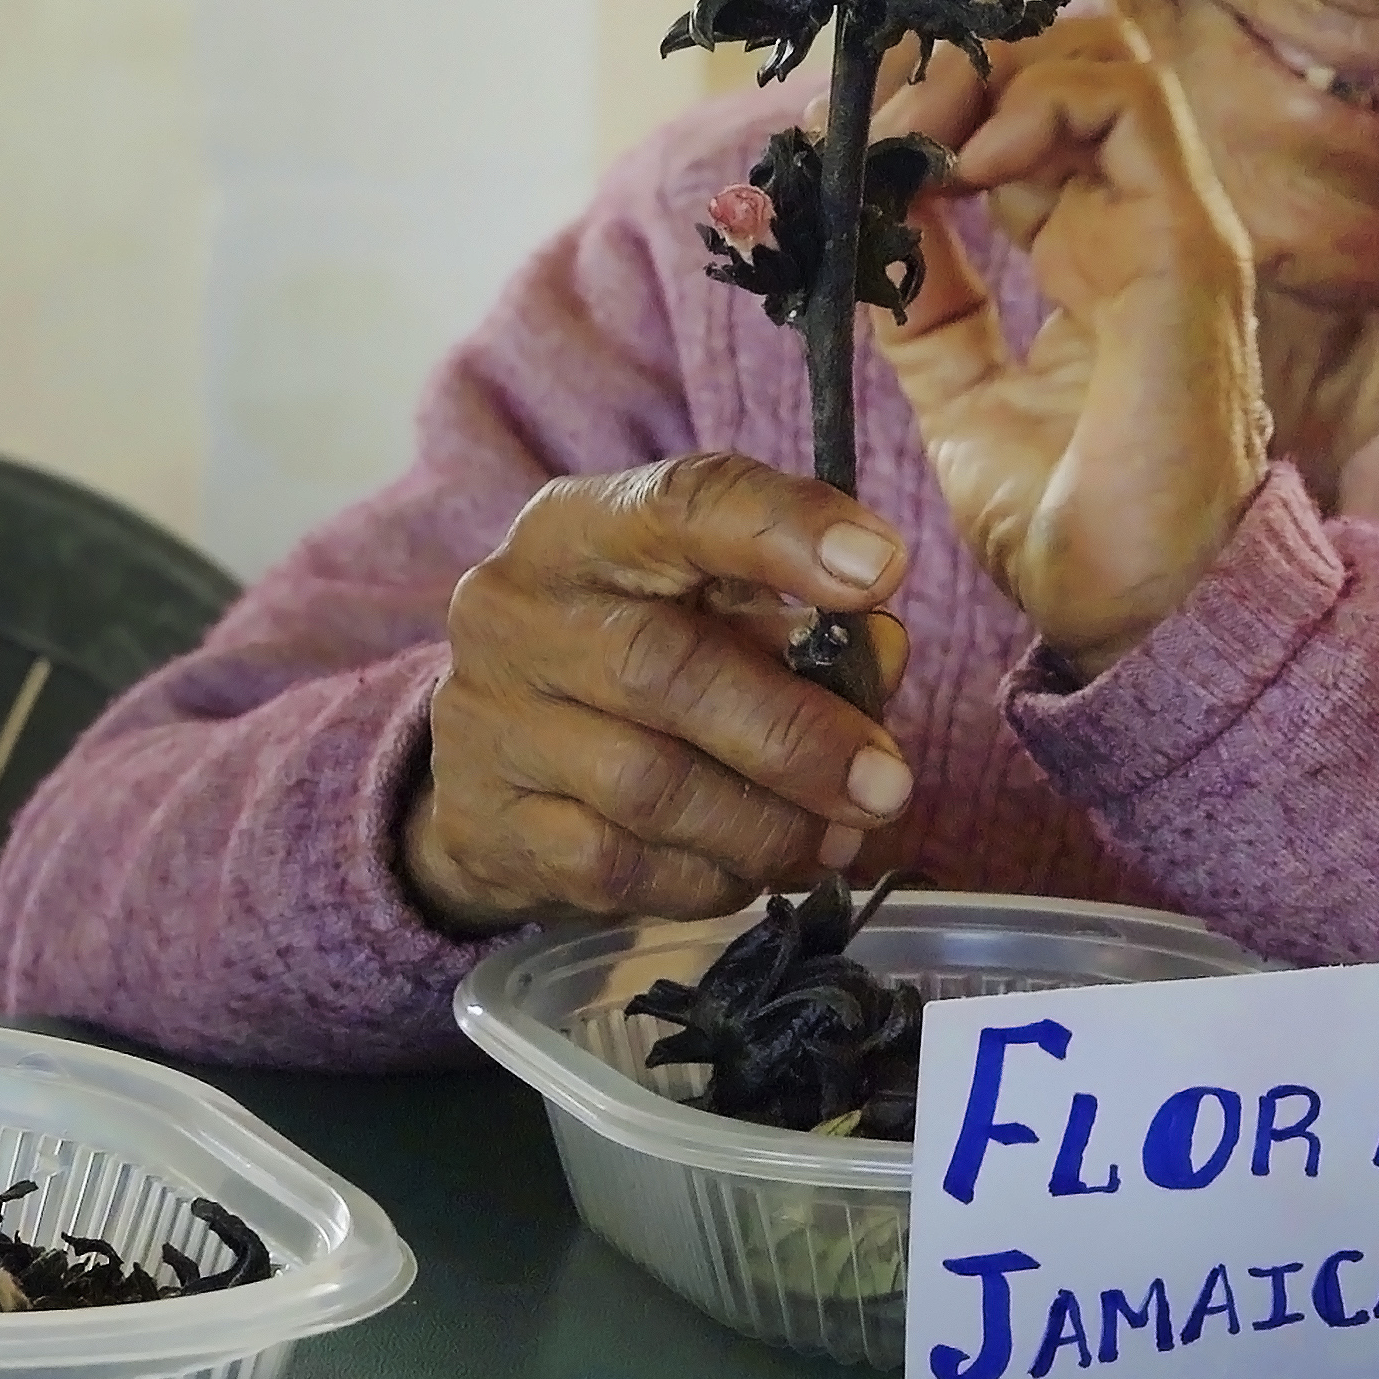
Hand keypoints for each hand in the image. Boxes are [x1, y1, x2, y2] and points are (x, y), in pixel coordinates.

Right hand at [405, 455, 918, 933]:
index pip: (681, 501)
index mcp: (578, 528)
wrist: (490, 768)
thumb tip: (881, 651)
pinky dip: (712, 877)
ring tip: (836, 839)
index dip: (786, 529)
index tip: (885, 568)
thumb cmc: (629, 662)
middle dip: (795, 732)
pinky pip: (623, 868)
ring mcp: (494, 724)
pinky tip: (756, 870)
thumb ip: (795, 617)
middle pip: (663, 666)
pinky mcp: (493, 828)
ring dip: (768, 823)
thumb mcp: (705, 608)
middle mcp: (517, 612)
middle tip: (888, 780)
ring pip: (649, 785)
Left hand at [870, 15, 1270, 674]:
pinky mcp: (1188, 243)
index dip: (930, 96)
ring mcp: (1170, 225)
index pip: (1023, 111)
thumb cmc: (1067, 527)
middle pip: (1059, 58)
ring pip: (1101, 56)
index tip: (844, 132)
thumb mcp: (958, 394)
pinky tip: (966, 165)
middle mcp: (1138, 221)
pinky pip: (1126, 107)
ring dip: (986, 68)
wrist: (1133, 618)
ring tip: (914, 131)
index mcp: (1092, 251)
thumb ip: (922, 305)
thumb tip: (859, 224)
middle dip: (948, 62)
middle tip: (868, 113)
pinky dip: (1034, 101)